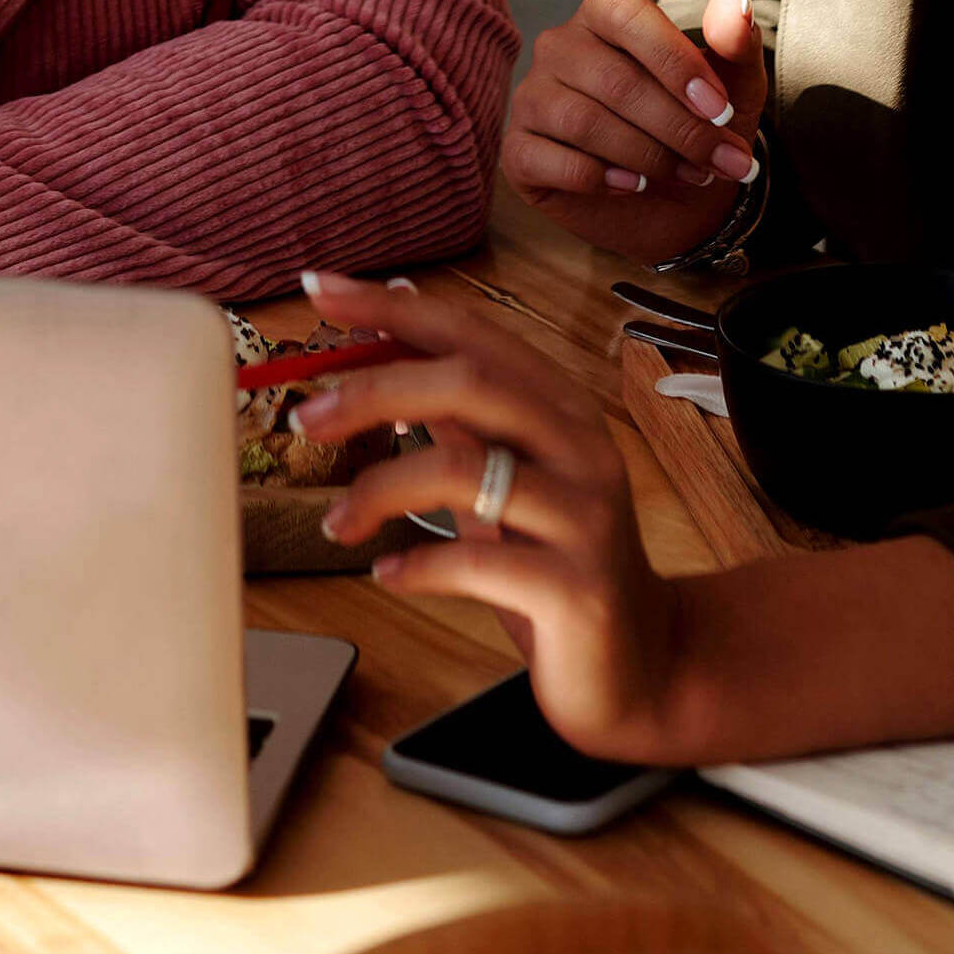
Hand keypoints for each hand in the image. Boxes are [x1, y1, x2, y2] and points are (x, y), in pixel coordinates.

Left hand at [291, 270, 692, 761]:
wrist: (645, 664)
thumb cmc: (558, 562)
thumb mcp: (505, 475)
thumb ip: (457, 412)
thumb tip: (388, 334)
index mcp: (560, 409)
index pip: (471, 333)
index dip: (392, 307)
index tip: (319, 289)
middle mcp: (580, 449)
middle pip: (469, 384)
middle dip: (374, 389)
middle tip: (308, 419)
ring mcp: (585, 517)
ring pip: (463, 471)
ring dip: (378, 490)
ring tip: (336, 523)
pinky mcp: (577, 589)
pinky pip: (477, 563)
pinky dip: (416, 565)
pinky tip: (387, 574)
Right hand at [500, 0, 766, 264]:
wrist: (678, 203)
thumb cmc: (700, 129)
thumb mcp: (734, 89)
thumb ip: (735, 42)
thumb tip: (733, 3)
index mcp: (604, 15)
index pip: (623, 14)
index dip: (673, 60)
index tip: (719, 110)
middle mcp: (559, 47)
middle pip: (613, 80)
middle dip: (678, 128)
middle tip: (722, 161)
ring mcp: (532, 97)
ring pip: (583, 122)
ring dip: (647, 156)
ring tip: (687, 175)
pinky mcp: (517, 150)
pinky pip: (548, 159)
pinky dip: (599, 178)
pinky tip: (631, 186)